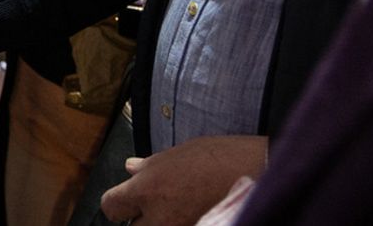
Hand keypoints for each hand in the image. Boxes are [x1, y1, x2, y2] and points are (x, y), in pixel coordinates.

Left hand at [100, 135, 268, 225]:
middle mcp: (158, 217)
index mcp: (148, 189)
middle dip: (140, 219)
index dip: (118, 201)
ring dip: (161, 223)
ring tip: (178, 208)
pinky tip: (191, 214)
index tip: (126, 199)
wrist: (261, 173)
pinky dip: (181, 224)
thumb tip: (130, 168)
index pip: (111, 206)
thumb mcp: (178, 154)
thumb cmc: (221, 158)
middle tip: (155, 208)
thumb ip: (149, 166)